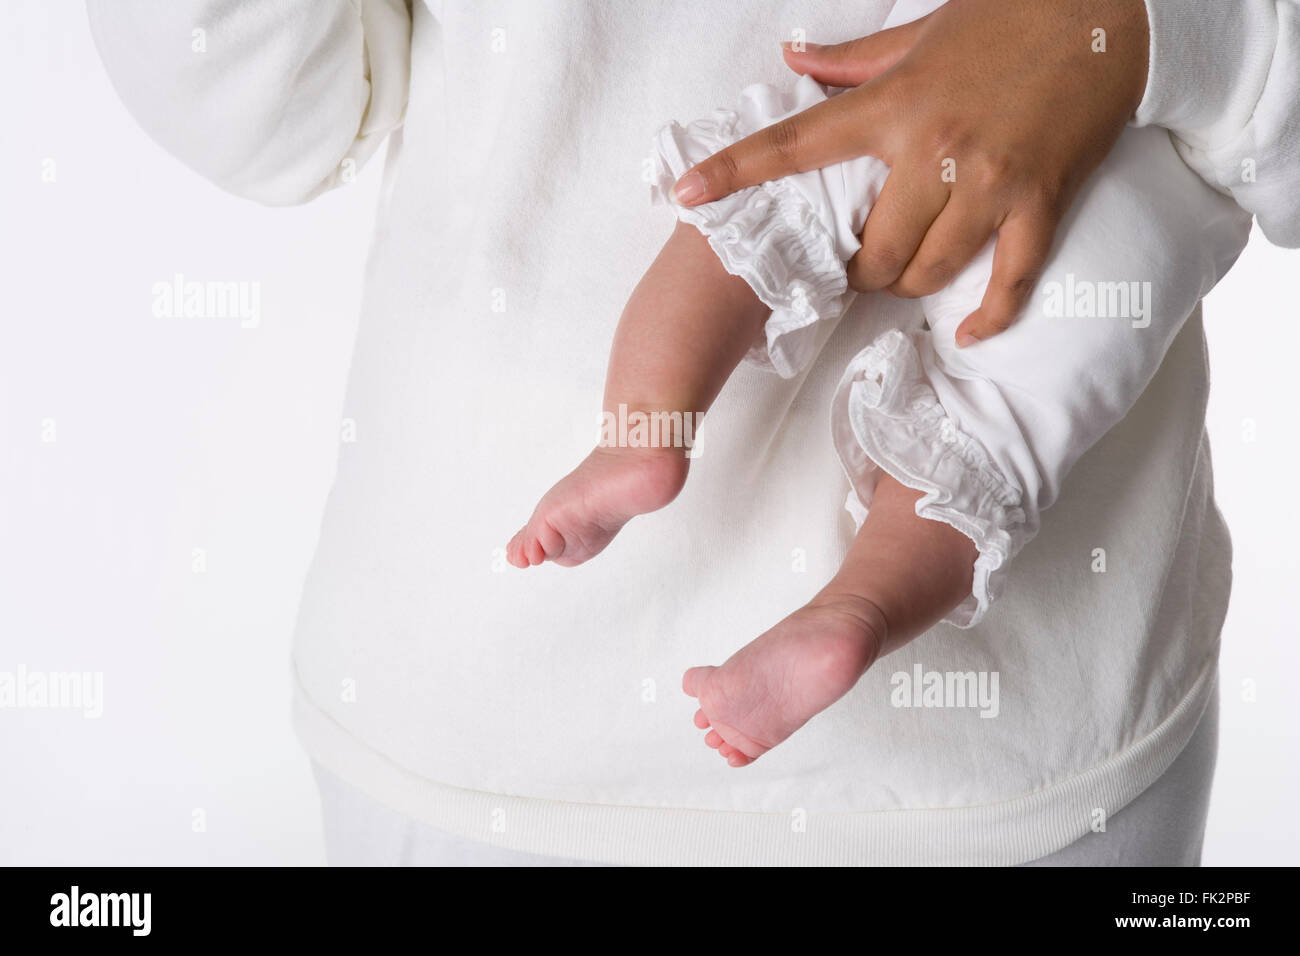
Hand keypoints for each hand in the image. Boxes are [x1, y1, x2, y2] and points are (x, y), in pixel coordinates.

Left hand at [673, 0, 1149, 344]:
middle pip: (870, 249)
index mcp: (894, 104)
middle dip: (856, 272)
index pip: (796, 144)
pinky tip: (969, 333)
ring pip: (926, 272)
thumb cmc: (1009, 16)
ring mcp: (990, 181)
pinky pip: (1009, 281)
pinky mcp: (1041, 203)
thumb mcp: (920, 31)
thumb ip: (851, 60)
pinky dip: (987, 316)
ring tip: (904, 279)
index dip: (734, 171)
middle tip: (858, 266)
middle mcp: (934, 149)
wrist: (1112, 8)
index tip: (684, 196)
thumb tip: (792, 59)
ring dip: (906, 287)